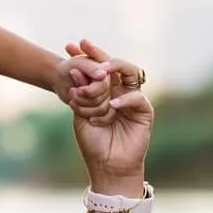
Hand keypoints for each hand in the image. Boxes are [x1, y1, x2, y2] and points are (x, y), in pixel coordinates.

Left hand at [53, 49, 113, 116]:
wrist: (60, 78)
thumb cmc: (68, 68)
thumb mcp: (78, 64)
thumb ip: (91, 68)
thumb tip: (102, 75)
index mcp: (107, 73)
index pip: (103, 87)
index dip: (89, 92)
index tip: (76, 90)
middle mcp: (110, 85)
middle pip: (103, 100)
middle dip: (83, 100)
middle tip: (71, 92)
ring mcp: (106, 96)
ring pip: (102, 110)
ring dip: (83, 108)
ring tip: (71, 101)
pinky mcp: (101, 106)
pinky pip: (100, 117)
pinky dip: (85, 114)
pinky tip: (75, 108)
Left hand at [63, 38, 152, 188]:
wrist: (107, 166)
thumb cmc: (93, 142)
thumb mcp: (80, 115)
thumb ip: (81, 93)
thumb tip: (75, 70)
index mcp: (103, 90)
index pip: (96, 67)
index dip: (85, 55)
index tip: (68, 47)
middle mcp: (119, 90)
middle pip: (113, 65)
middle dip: (98, 54)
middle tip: (84, 47)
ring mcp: (132, 99)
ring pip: (129, 73)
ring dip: (114, 68)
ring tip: (99, 73)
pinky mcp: (144, 111)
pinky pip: (136, 98)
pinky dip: (123, 100)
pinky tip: (112, 105)